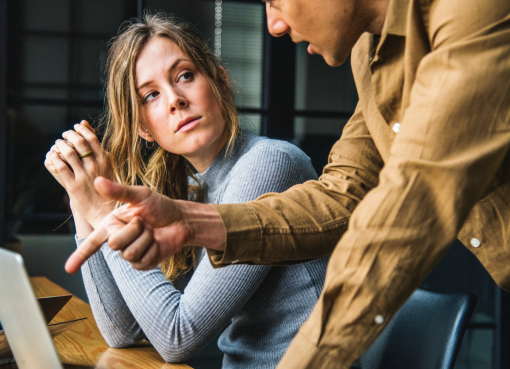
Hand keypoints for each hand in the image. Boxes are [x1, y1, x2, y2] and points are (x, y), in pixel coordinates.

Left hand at [46, 121, 114, 227]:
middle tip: (64, 134)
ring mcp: (84, 176)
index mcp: (106, 160)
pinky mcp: (73, 186)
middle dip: (69, 134)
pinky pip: (61, 167)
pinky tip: (53, 156)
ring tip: (58, 144)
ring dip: (60, 145)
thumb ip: (97, 147)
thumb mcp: (107, 165)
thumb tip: (85, 125)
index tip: (75, 127)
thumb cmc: (107, 186)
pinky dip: (55, 158)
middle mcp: (95, 166)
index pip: (91, 138)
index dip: (81, 130)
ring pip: (68, 153)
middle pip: (79, 142)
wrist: (105, 210)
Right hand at [65, 177, 226, 272]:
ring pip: (129, 253)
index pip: (92, 242)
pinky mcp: (143, 263)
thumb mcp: (140, 195)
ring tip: (152, 231)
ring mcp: (130, 253)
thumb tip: (97, 181)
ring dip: (145, 239)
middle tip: (145, 222)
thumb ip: (119, 191)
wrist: (181, 219)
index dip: (80, 256)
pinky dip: (152, 249)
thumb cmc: (160, 206)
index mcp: (112, 224)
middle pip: (114, 243)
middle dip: (134, 230)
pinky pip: (141, 261)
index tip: (68, 269)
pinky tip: (157, 242)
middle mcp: (118, 239)